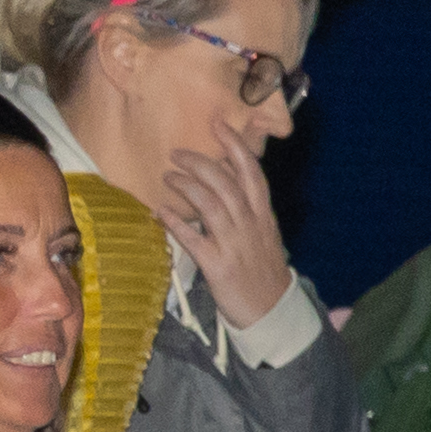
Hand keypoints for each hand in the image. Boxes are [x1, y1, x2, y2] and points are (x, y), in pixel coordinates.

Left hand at [158, 139, 295, 325]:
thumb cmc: (261, 268)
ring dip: (186, 186)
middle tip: (176, 152)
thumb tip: (223, 181)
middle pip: (225, 183)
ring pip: (211, 204)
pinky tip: (160, 211)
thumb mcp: (262, 232)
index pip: (250, 171)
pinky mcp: (217, 265)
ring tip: (166, 175)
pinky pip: (193, 238)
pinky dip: (176, 222)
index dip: (235, 145)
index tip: (218, 123)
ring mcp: (234, 243)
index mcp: (262, 213)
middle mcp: (250, 223)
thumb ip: (246, 208)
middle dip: (200, 162)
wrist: (271, 308)